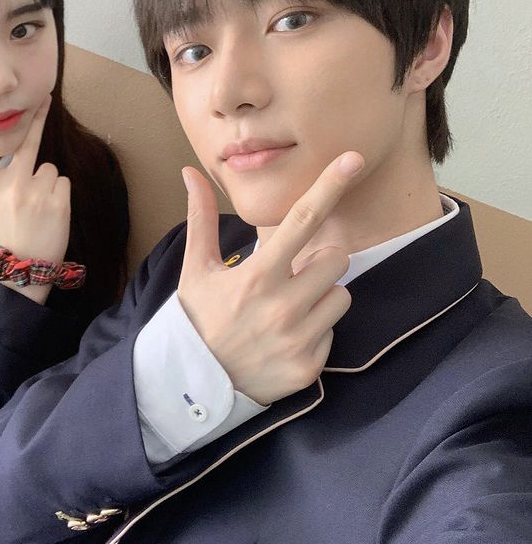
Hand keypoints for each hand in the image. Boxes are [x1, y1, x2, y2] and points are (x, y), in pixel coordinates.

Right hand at [0, 97, 69, 303]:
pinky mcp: (58, 199)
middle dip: (38, 118)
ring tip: (41, 206)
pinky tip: (51, 211)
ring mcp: (37, 191)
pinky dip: (60, 193)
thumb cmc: (15, 236)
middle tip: (46, 98)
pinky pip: (63, 181)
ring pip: (50, 168)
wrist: (28, 266)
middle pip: (27, 144)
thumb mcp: (0, 208)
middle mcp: (15, 185)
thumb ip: (11, 184)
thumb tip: (34, 165)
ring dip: (48, 182)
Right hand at [177, 152, 363, 404]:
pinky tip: (286, 337)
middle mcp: (283, 306)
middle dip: (320, 261)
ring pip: (340, 296)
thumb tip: (190, 171)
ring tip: (288, 307)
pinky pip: (332, 333)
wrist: (193, 383)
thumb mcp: (196, 268)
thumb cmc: (197, 317)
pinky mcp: (309, 367)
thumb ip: (200, 218)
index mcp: (257, 275)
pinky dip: (315, 330)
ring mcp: (299, 339)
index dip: (329, 186)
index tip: (352, 160)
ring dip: (321, 296)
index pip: (302, 221)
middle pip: (336, 259)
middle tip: (293, 273)